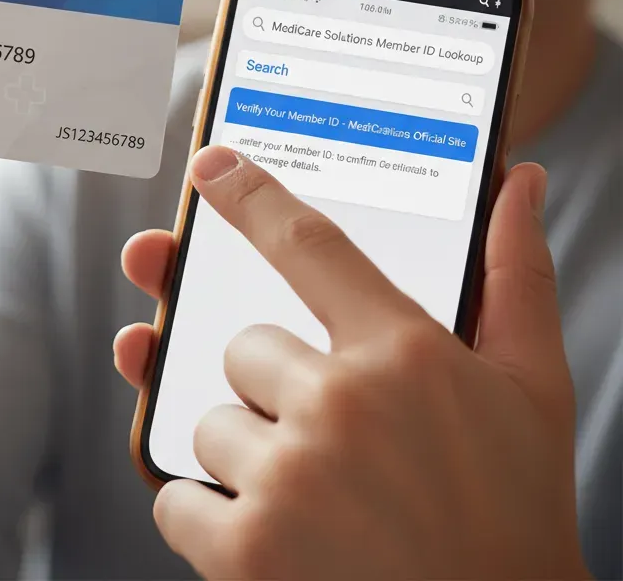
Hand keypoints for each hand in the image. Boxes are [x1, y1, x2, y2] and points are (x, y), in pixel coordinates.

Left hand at [115, 146, 588, 580]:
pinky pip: (176, 498)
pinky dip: (206, 518)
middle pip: (244, 349)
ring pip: (209, 422)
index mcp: (404, 352)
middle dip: (274, 389)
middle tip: (336, 442)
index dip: (251, 197)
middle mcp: (340, 404)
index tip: (209, 166)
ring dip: (247, 456)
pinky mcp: (246, 552)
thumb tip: (521, 182)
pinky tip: (273, 538)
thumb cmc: (513, 513)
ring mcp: (288, 478)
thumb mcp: (531, 390)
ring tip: (321, 500)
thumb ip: (515, 277)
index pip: (308, 245)